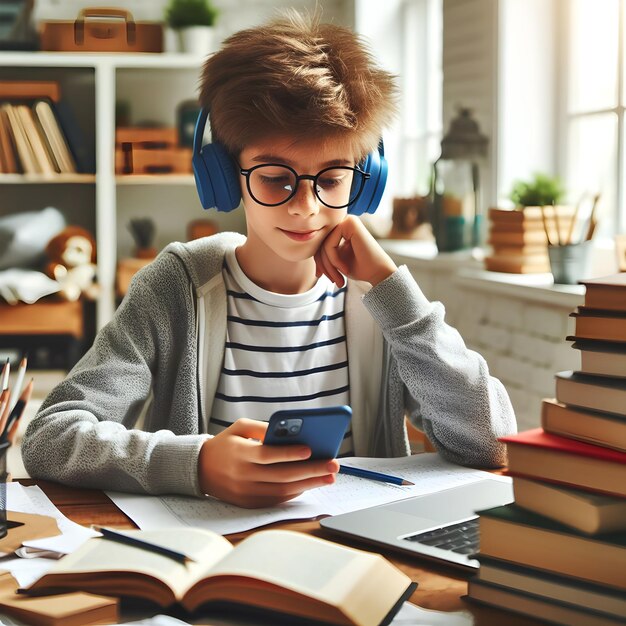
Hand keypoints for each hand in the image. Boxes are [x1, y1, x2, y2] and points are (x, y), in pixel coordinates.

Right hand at [198, 419, 338, 507]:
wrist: (200, 469)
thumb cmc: (225, 444)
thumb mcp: (239, 427)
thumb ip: (262, 428)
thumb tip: (289, 431)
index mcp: (240, 454)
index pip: (268, 455)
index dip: (289, 454)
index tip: (310, 450)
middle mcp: (244, 475)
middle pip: (282, 476)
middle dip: (311, 471)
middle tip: (332, 465)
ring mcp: (247, 493)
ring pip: (283, 491)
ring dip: (309, 484)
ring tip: (329, 476)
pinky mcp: (250, 504)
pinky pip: (277, 500)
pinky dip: (296, 492)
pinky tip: (311, 484)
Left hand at [315, 216, 397, 286]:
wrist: (378, 273)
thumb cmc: (360, 268)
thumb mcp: (335, 261)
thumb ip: (323, 253)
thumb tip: (305, 251)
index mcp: (341, 229)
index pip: (320, 243)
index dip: (318, 262)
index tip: (321, 277)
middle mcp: (344, 222)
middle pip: (320, 243)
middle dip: (324, 266)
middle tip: (333, 282)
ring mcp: (347, 220)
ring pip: (323, 245)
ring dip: (329, 266)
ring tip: (338, 279)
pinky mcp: (350, 224)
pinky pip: (329, 244)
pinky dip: (334, 260)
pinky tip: (344, 269)